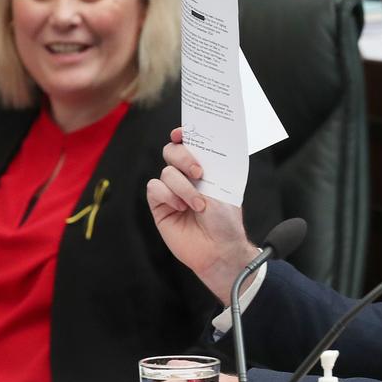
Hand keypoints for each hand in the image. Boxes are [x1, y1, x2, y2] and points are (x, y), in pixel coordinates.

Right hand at [147, 127, 258, 303]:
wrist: (219, 249)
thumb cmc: (226, 220)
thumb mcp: (224, 187)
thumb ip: (211, 164)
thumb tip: (204, 140)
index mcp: (204, 167)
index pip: (190, 143)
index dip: (184, 133)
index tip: (183, 132)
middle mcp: (186, 176)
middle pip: (172, 150)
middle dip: (185, 156)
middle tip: (199, 172)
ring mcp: (172, 190)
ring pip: (167, 171)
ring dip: (184, 187)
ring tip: (198, 205)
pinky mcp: (160, 206)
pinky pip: (155, 188)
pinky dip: (169, 195)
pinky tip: (181, 208)